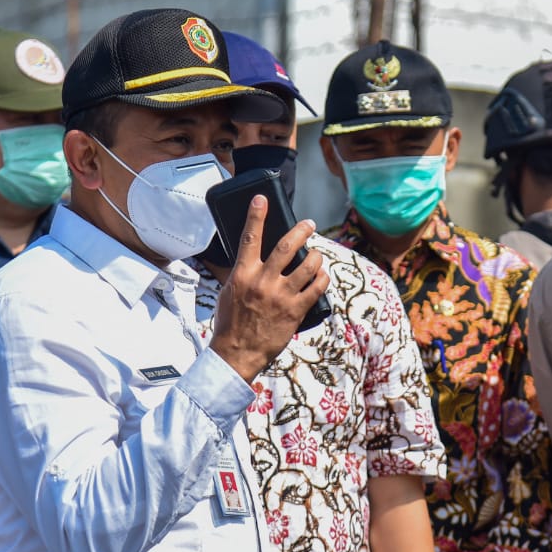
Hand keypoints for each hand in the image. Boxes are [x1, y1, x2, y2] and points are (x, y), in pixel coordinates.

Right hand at [209, 196, 328, 381]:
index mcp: (243, 274)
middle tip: (309, 224)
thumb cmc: (230, 323)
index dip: (256, 215)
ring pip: (308, 266)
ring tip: (317, 254)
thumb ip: (240, 273)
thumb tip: (248, 257)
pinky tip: (323, 276)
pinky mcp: (295, 311)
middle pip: (287, 246)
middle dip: (301, 230)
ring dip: (316, 256)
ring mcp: (281, 296)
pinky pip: (317, 288)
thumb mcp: (228, 292)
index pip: (250, 238)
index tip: (262, 199)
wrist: (237, 353)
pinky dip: (322, 278)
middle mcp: (263, 282)